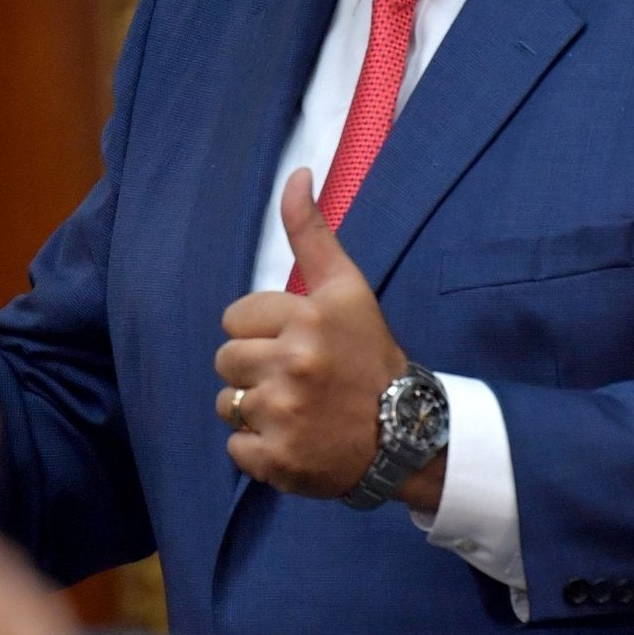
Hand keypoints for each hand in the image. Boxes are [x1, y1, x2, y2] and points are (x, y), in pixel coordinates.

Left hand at [214, 169, 444, 508]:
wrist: (408, 437)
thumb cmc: (369, 357)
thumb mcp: (347, 289)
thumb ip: (313, 232)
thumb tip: (297, 173)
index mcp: (307, 319)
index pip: (234, 318)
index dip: (263, 331)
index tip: (300, 344)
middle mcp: (294, 364)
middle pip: (225, 360)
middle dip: (255, 369)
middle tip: (299, 380)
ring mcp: (285, 415)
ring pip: (227, 404)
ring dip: (255, 410)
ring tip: (298, 411)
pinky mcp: (278, 460)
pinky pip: (236, 449)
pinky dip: (260, 451)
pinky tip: (296, 441)